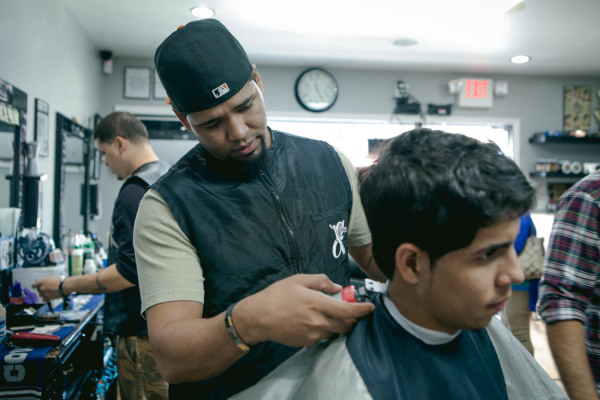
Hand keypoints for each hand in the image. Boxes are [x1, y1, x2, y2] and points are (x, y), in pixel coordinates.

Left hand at [32, 276, 61, 300]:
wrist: (65, 286)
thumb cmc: (60, 281)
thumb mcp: (51, 279)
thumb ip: (46, 282)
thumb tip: (44, 283)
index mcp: (41, 282)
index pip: (33, 285)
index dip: (36, 286)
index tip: (38, 286)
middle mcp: (41, 288)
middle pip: (38, 290)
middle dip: (41, 289)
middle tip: (47, 288)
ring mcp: (44, 294)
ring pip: (40, 295)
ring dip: (43, 294)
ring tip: (49, 292)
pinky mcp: (48, 298)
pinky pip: (44, 299)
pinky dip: (45, 298)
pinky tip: (49, 296)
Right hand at [234, 274, 374, 346]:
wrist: (258, 317)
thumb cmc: (277, 295)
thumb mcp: (299, 279)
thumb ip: (321, 281)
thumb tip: (337, 288)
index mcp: (317, 303)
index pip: (348, 310)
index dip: (362, 310)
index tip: (370, 307)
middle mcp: (317, 321)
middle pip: (346, 324)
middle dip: (352, 318)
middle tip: (349, 308)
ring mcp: (312, 335)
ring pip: (336, 332)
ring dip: (339, 324)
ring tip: (330, 314)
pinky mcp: (307, 343)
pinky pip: (323, 336)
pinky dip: (326, 329)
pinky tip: (315, 321)